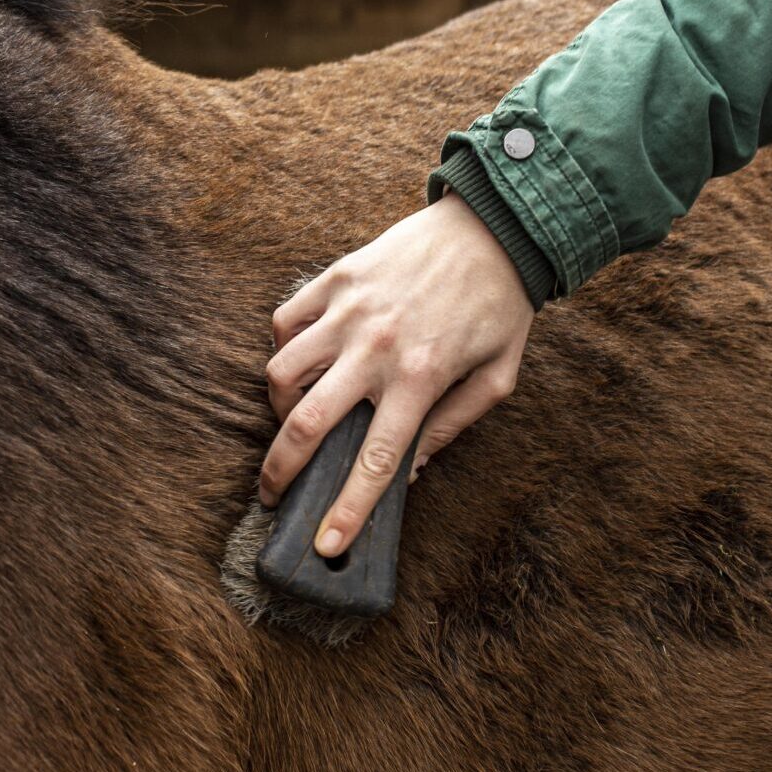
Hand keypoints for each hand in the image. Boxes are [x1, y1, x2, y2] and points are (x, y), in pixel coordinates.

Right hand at [260, 192, 534, 556]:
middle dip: (279, 472)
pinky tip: (303, 360)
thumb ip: (453, 425)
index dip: (347, 510)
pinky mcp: (335, 278)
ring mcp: (349, 310)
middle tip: (272, 493)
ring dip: (280, 408)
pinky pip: (285, 322)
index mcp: (421, 378)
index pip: (374, 460)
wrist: (494, 226)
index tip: (325, 545)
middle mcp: (376, 348)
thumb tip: (410, 467)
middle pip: (306, 424)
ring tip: (294, 419)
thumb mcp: (497, 377)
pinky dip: (284, 348)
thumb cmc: (499, 305)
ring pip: (281, 373)